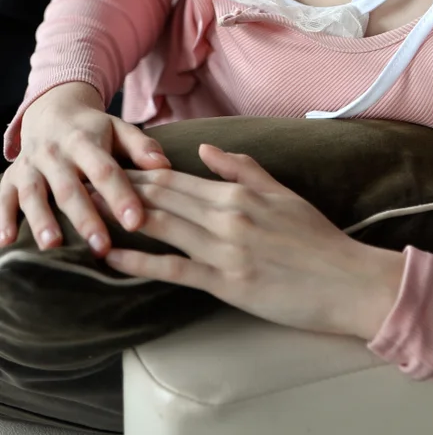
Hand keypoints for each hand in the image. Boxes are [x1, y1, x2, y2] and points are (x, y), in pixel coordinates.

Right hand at [0, 82, 171, 253]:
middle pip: (70, 188)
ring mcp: (30, 165)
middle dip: (85, 218)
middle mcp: (55, 153)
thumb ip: (142, 147)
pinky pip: (3, 197)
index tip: (135, 222)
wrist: (50, 110)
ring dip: (41, 220)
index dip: (120, 196)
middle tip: (101, 246)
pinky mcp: (11, 177)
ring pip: (34, 194)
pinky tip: (6, 243)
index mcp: (86, 141)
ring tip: (53, 245)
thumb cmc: (93, 129)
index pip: (105, 170)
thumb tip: (166, 167)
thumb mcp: (119, 129)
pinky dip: (2, 219)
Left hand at [101, 144, 406, 339]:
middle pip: (160, 196)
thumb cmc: (319, 239)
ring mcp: (225, 249)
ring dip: (120, 218)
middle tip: (81, 185)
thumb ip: (243, 169)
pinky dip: (139, 262)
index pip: (176, 177)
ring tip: (85, 214)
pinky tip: (111, 258)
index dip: (137, 172)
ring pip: (161, 226)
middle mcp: (227, 215)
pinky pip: (174, 269)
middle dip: (117, 190)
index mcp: (239, 192)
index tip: (107, 168)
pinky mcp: (227, 283)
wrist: (348, 279)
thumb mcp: (283, 193)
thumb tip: (206, 151)